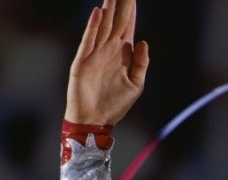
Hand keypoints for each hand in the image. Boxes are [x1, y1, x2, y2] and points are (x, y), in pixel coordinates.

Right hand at [65, 0, 148, 125]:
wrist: (95, 120)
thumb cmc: (115, 105)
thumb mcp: (135, 86)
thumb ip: (141, 64)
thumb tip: (143, 42)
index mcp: (123, 54)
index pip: (128, 25)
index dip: (131, 9)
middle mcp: (109, 49)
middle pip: (116, 20)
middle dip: (121, 2)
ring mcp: (95, 53)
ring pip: (103, 25)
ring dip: (108, 8)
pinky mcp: (83, 62)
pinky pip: (89, 41)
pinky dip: (94, 27)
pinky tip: (99, 13)